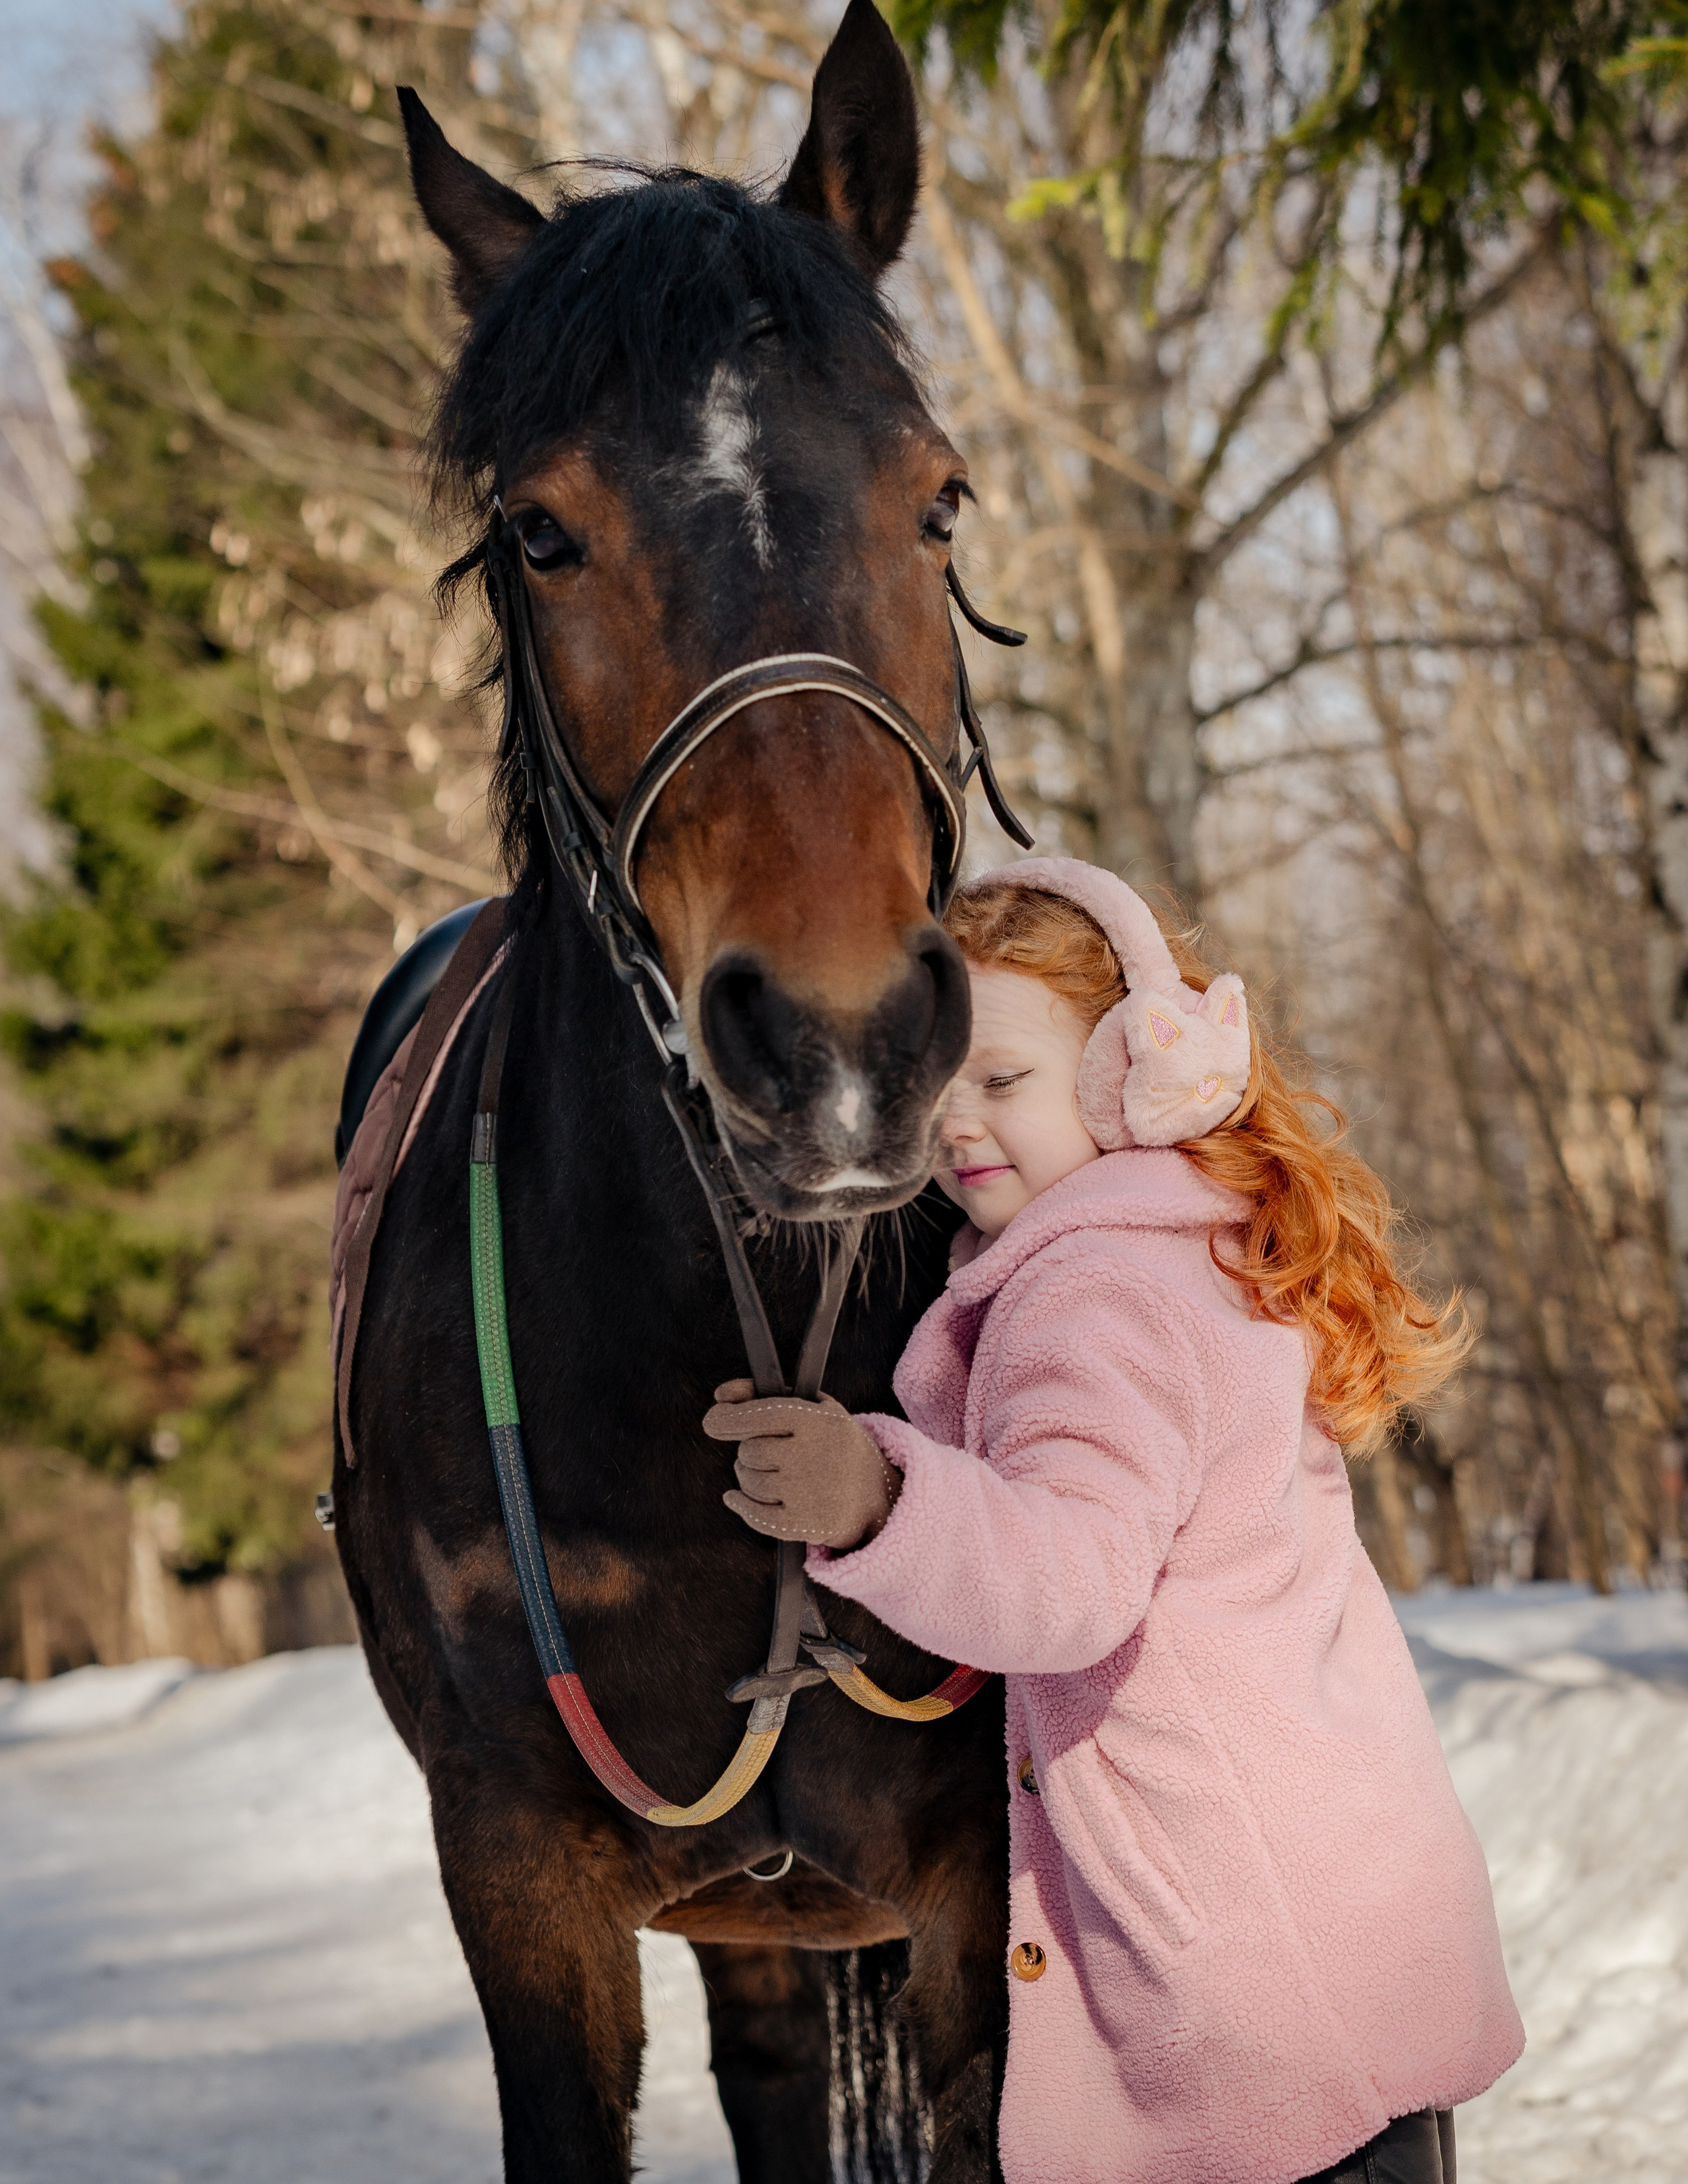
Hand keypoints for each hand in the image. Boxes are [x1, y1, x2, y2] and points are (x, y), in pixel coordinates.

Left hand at [702, 1380, 900, 1550]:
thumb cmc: (834, 1445)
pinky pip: (753, 1513)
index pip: (759, 1414)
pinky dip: (740, 1504)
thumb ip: (763, 1394)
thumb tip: (720, 1395)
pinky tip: (737, 1498)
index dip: (729, 1417)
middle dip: (750, 1451)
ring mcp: (807, 1493)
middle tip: (767, 1453)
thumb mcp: (814, 1409)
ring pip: (747, 1480)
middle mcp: (812, 1456)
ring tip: (772, 1474)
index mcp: (817, 1421)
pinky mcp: (803, 1524)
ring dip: (749, 1476)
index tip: (713, 1420)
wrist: (877, 1497)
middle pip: (749, 1450)